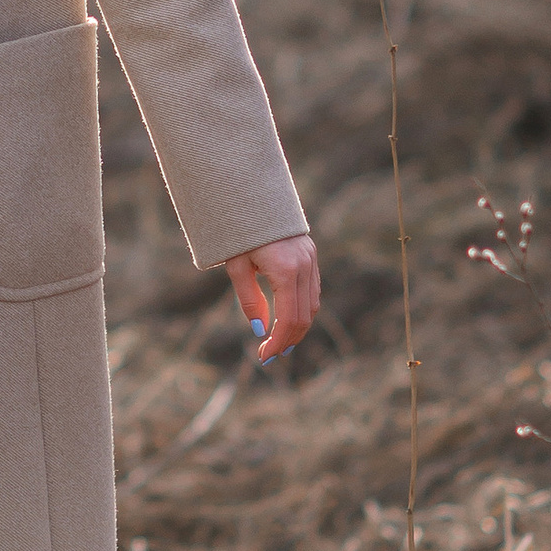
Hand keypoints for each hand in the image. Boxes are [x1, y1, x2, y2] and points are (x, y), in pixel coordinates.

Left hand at [225, 232, 318, 366]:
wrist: (252, 195)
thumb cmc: (239, 231)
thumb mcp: (237, 267)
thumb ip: (250, 299)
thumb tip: (259, 330)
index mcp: (285, 269)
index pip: (289, 318)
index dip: (279, 341)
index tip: (265, 355)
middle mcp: (303, 265)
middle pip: (304, 315)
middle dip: (288, 339)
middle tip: (270, 354)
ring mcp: (310, 258)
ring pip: (312, 304)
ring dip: (298, 326)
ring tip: (280, 341)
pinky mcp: (311, 254)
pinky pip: (312, 289)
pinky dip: (302, 308)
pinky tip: (288, 318)